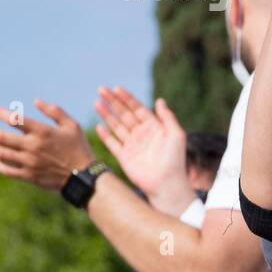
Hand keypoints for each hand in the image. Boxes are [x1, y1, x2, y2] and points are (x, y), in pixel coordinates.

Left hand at [0, 99, 95, 191]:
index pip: (15, 119)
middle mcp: (33, 147)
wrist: (83, 176)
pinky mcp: (28, 175)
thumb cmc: (78, 148)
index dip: (0, 113)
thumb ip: (54, 112)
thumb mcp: (72, 125)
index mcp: (43, 132)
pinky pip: (6, 170)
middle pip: (0, 137)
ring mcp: (29, 162)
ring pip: (0, 153)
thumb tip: (36, 101)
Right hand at [94, 87, 193, 214]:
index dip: (127, 98)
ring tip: (96, 103)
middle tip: (101, 89)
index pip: (138, 108)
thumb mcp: (176, 134)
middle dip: (113, 102)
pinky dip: (105, 135)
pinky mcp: (124, 157)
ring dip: (106, 114)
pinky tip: (99, 126)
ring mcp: (132, 145)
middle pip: (124, 114)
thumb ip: (167, 117)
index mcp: (154, 127)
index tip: (116, 88)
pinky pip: (112, 143)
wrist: (166, 183)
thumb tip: (159, 100)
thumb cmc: (174, 159)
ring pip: (116, 126)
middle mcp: (141, 134)